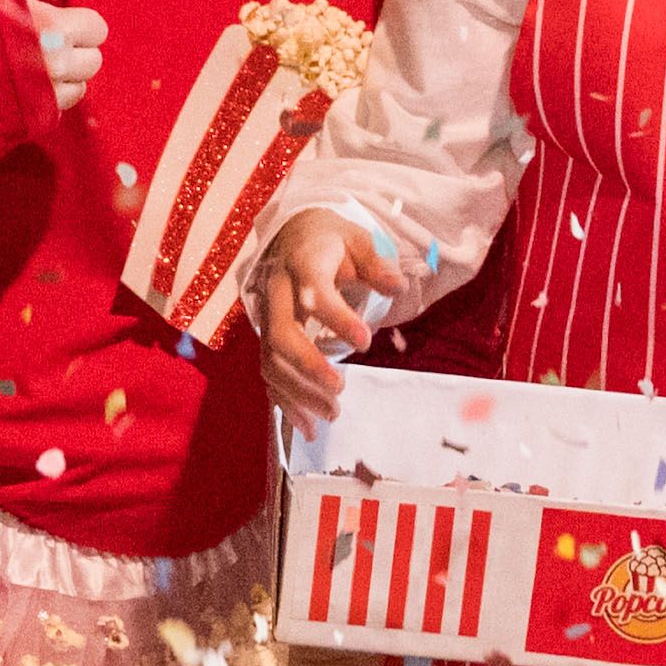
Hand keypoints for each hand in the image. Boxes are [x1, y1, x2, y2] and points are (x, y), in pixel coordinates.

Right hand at [1, 0, 107, 110]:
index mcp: (50, 28)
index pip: (96, 27)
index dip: (78, 22)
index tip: (55, 19)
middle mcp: (52, 65)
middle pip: (93, 59)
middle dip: (74, 49)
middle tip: (44, 41)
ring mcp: (42, 97)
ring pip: (80, 85)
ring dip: (65, 76)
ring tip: (35, 63)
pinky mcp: (32, 120)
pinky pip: (60, 108)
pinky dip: (50, 98)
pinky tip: (26, 87)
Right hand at [256, 208, 398, 425]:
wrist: (292, 237)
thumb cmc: (332, 242)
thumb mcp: (358, 241)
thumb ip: (377, 265)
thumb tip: (398, 287)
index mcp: (302, 263)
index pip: (313, 291)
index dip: (336, 317)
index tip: (365, 340)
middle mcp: (277, 292)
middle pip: (280, 333)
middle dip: (308, 364)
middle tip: (341, 388)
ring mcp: (267, 318)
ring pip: (271, 360)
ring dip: (298, 391)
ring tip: (333, 413)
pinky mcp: (267, 339)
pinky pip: (268, 374)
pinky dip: (285, 403)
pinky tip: (309, 428)